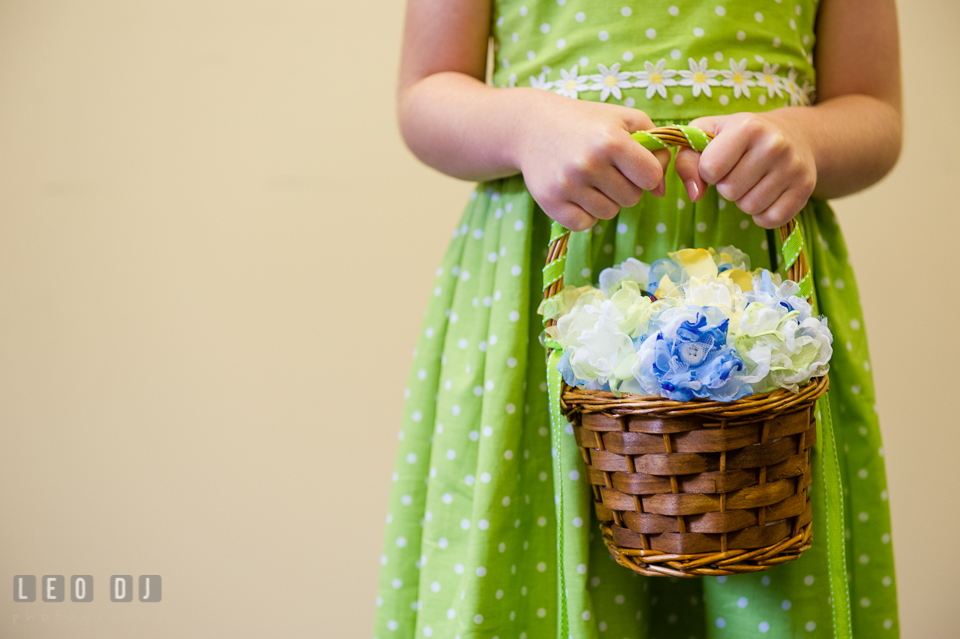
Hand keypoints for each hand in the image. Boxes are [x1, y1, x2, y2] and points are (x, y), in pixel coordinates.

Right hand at [514, 94, 671, 231]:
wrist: (532, 126)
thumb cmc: (587, 122)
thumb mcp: (625, 119)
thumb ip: (656, 147)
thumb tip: (662, 192)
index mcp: (611, 140)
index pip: (652, 177)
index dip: (648, 173)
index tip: (634, 164)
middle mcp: (588, 163)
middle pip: (632, 198)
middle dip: (626, 187)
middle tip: (607, 169)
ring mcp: (567, 185)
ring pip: (609, 213)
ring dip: (605, 200)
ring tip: (590, 179)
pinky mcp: (550, 202)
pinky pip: (585, 224)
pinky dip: (585, 213)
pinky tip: (576, 193)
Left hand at [674, 112, 816, 228]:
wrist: (795, 135)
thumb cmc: (740, 137)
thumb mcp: (707, 134)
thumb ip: (688, 161)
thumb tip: (695, 195)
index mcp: (747, 127)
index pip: (710, 169)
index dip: (708, 171)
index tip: (720, 161)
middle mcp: (774, 145)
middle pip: (729, 191)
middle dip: (727, 186)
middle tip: (740, 171)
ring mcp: (793, 167)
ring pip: (749, 207)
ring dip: (744, 200)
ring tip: (754, 180)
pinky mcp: (805, 189)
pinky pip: (770, 219)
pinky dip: (763, 213)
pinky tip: (768, 194)